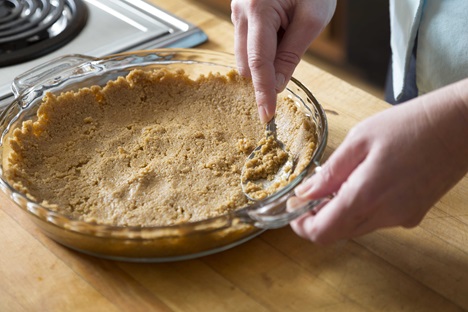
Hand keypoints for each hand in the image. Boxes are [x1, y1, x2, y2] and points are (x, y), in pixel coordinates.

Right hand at [231, 0, 335, 121]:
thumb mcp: (312, 18)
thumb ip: (291, 54)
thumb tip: (277, 85)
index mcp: (258, 8)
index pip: (259, 62)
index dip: (263, 92)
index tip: (266, 116)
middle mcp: (240, 11)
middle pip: (246, 63)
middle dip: (266, 73)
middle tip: (291, 56)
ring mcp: (237, 11)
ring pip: (245, 55)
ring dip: (266, 60)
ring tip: (289, 34)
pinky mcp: (240, 13)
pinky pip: (247, 43)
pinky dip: (263, 49)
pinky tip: (280, 31)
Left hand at [290, 79, 467, 243]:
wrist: (459, 126)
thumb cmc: (410, 124)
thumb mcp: (360, 140)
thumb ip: (330, 172)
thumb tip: (305, 193)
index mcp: (366, 196)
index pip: (322, 232)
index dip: (302, 225)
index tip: (294, 208)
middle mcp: (385, 215)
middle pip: (337, 233)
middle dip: (318, 217)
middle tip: (313, 191)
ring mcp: (401, 218)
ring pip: (356, 227)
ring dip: (339, 211)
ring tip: (340, 180)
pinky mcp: (413, 215)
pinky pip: (376, 220)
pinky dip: (361, 208)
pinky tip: (364, 182)